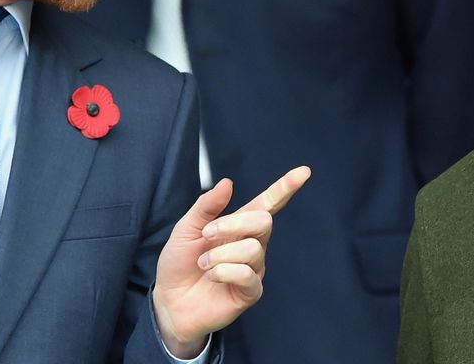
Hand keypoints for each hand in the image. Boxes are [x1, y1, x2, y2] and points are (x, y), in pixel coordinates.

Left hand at [152, 166, 311, 357]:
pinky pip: (248, 275)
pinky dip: (224, 272)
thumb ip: (206, 207)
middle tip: (206, 234)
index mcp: (238, 226)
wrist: (170, 301)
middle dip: (233, 224)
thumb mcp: (186, 229)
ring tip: (203, 264)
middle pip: (263, 221)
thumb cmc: (179, 264)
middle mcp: (252, 244)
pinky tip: (212, 277)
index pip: (268, 204)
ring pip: (253, 249)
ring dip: (221, 254)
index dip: (286, 187)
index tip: (304, 171)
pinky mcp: (251, 291)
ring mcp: (254, 268)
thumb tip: (228, 182)